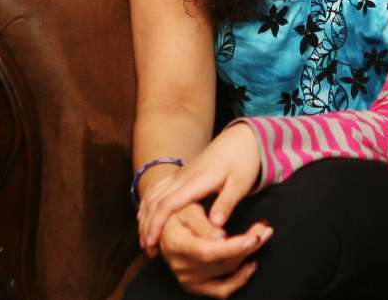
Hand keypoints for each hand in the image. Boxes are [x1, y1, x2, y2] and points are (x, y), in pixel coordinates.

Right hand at [139, 123, 262, 255]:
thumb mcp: (241, 183)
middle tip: (146, 248)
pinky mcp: (182, 175)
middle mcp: (183, 177)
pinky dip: (148, 203)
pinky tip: (145, 215)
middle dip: (147, 225)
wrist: (241, 138)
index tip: (151, 241)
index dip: (157, 223)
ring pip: (154, 195)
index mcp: (197, 181)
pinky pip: (158, 189)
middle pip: (155, 201)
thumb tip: (215, 224)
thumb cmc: (243, 161)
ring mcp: (181, 175)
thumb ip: (226, 202)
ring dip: (145, 216)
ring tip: (143, 238)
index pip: (168, 203)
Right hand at [159, 203, 272, 297]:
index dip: (233, 247)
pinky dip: (239, 279)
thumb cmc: (179, 211)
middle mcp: (180, 265)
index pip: (208, 251)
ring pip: (226, 270)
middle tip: (265, 229)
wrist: (167, 224)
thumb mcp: (189, 206)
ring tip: (261, 236)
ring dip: (248, 253)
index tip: (253, 237)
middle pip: (221, 261)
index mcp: (176, 244)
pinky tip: (250, 264)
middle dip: (248, 245)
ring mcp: (187, 278)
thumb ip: (202, 222)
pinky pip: (221, 290)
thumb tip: (219, 238)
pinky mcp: (195, 285)